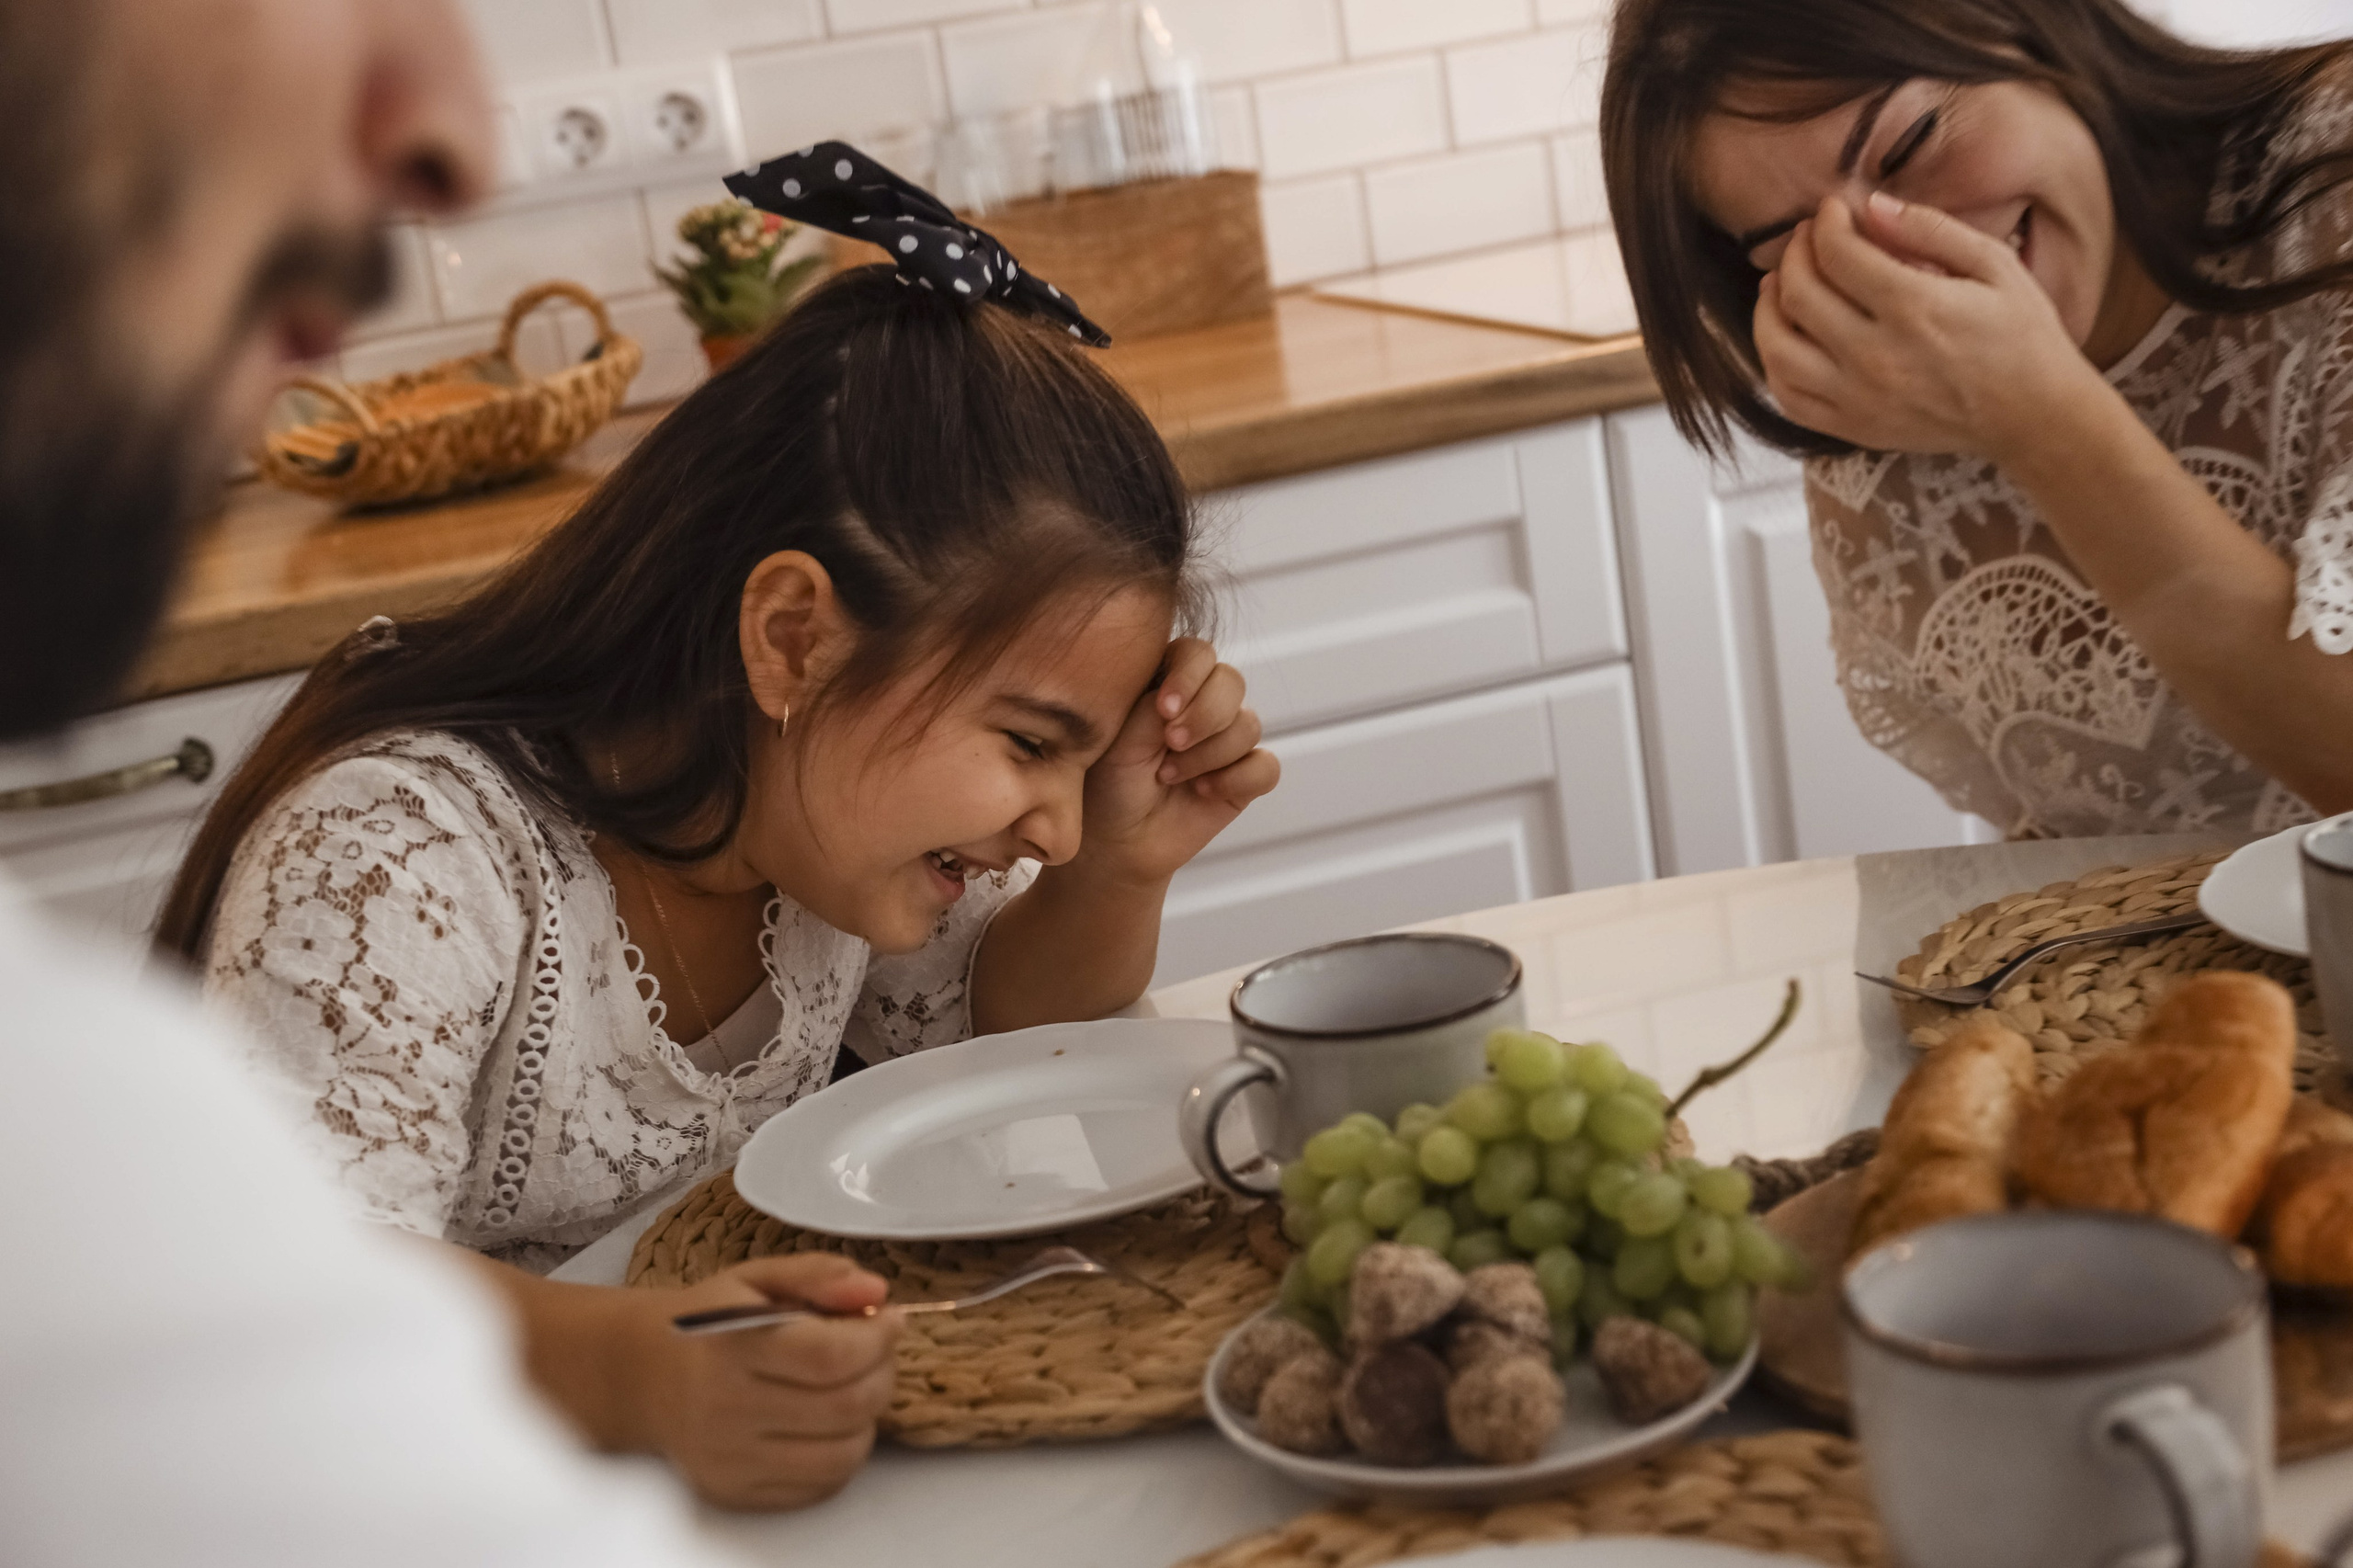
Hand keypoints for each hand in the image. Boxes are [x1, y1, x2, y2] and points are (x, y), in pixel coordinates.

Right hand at [634, 1254, 899, 1509]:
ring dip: (869, 1417)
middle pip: (845, 1406)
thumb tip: (875, 1291)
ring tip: (857, 1385)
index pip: (830, 1356)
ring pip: (843, 1454)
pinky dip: (843, 1454)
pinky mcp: (736, 1493)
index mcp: (731, 1347)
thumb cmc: (709, 1323)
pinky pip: (821, 1486)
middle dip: (882, 1373)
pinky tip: (830, 1422)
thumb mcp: (757, 1279)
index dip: (878, 1338)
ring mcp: (731, 1459)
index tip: (890, 1319)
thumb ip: (818, 1275)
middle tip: (879, 1351)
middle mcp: (726, 1409)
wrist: (646, 1376)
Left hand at [1076, 637, 1279, 882]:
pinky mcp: (1246, 776)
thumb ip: (1153, 707)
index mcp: (1169, 681)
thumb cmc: (1108, 782)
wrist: (1117, 840)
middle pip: (1231, 682)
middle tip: (1171, 744)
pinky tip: (1203, 792)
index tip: (1164, 709)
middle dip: (1205, 715)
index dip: (1189, 676)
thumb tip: (1187, 698)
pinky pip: (1266, 766)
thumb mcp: (1120, 737)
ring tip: (1170, 776)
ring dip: (1208, 755)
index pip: (1197, 653)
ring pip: (1249, 725)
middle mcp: (1203, 703)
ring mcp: (1227, 739)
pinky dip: (1237, 780)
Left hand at [1754, 191, 2106, 460]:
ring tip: (1781, 283)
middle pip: (1799, 294)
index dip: (1826, 223)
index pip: (1837, 253)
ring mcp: (1858, 397)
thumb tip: (1871, 206)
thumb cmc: (2022, 335)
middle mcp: (1876, 356)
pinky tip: (1787, 335)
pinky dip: (1774, 361)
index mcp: (1915, 308)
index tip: (1833, 211)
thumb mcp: (1994, 264)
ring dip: (1768, 307)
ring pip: (1777, 347)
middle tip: (1810, 239)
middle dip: (1796, 254)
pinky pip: (1786, 395)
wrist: (2034, 417)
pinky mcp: (1852, 428)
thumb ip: (1930, 230)